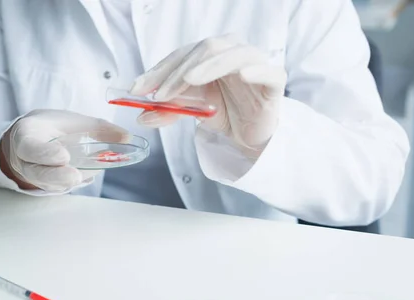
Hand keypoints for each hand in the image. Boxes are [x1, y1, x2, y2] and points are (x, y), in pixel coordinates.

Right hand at [0, 110, 127, 191]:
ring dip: (66, 182)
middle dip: (57, 176)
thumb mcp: (72, 120)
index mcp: (27, 135)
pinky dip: (73, 183)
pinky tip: (86, 175)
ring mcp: (35, 176)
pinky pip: (59, 188)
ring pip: (49, 184)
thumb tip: (127, 137)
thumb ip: (99, 128)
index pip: (30, 146)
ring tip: (81, 177)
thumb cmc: (53, 128)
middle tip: (75, 176)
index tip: (64, 156)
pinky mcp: (47, 186)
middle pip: (38, 172)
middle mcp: (26, 160)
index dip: (45, 153)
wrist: (34, 139)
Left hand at [130, 34, 286, 157]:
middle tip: (160, 95)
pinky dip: (256, 70)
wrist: (253, 134)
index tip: (138, 89)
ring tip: (189, 80)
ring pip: (232, 54)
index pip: (183, 55)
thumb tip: (141, 116)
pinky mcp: (275, 81)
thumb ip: (169, 110)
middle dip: (178, 72)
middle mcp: (233, 52)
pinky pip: (268, 71)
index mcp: (212, 55)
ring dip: (208, 66)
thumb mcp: (192, 111)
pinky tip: (243, 75)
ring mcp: (256, 64)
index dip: (159, 70)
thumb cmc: (227, 113)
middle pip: (204, 50)